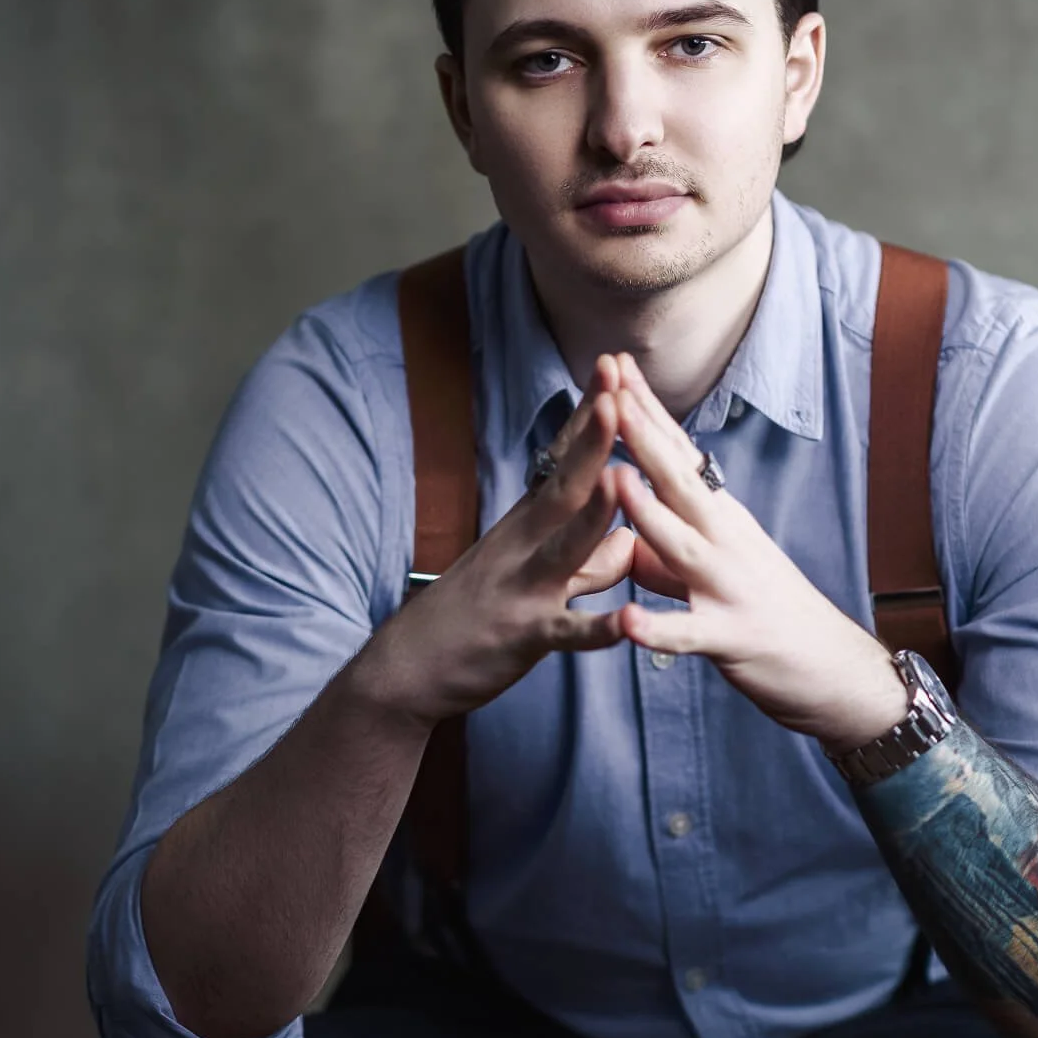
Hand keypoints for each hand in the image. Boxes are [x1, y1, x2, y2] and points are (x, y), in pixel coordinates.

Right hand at [352, 372, 637, 724]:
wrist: (408, 668)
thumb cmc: (473, 616)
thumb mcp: (533, 578)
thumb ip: (588, 562)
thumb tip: (630, 541)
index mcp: (527, 525)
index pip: (562, 459)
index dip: (588, 416)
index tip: (612, 368)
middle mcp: (523, 546)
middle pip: (563, 485)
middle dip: (593, 441)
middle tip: (617, 392)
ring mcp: (523, 589)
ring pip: (565, 549)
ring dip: (593, 515)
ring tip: (621, 479)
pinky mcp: (525, 637)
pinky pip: (566, 633)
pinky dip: (598, 630)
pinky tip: (628, 624)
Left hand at [601, 354, 907, 750]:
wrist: (833, 668)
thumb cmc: (768, 613)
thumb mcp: (715, 566)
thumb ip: (668, 546)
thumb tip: (627, 523)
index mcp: (720, 519)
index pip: (678, 453)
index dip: (646, 410)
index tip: (615, 364)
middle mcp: (727, 542)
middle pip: (680, 481)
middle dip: (642, 435)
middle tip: (609, 389)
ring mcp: (730, 587)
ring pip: (683, 546)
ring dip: (648, 514)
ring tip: (615, 480)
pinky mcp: (732, 638)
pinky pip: (689, 634)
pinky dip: (659, 629)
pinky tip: (630, 623)